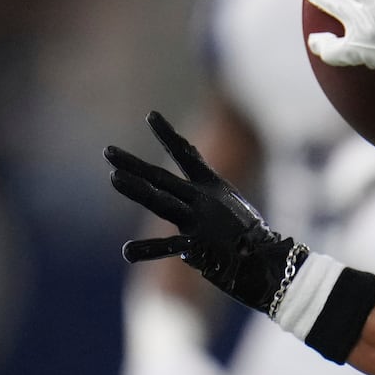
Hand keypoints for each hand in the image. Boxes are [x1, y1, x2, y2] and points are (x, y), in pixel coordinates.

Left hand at [105, 111, 306, 313]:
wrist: (267, 259)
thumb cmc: (247, 232)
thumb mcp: (228, 201)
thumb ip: (204, 188)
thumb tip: (190, 175)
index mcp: (212, 186)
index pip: (187, 154)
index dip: (168, 135)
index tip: (150, 116)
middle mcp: (203, 199)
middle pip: (161, 178)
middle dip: (133, 165)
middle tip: (107, 151)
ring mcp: (198, 221)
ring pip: (161, 201)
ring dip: (137, 189)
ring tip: (113, 178)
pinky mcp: (196, 245)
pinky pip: (166, 248)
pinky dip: (146, 250)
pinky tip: (126, 252)